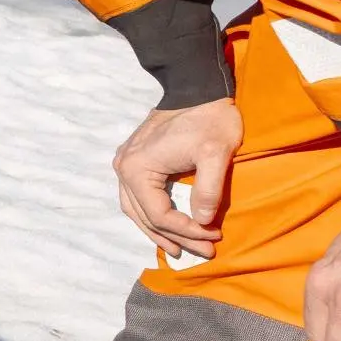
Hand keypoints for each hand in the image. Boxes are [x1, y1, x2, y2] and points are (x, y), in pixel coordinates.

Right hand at [114, 97, 241, 259]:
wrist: (196, 88)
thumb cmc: (208, 118)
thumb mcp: (216, 153)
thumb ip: (209, 189)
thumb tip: (203, 221)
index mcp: (137, 169)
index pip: (159, 214)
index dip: (187, 230)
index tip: (214, 235)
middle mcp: (124, 169)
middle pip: (144, 217)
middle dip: (174, 237)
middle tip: (203, 252)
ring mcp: (126, 163)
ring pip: (136, 210)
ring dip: (158, 230)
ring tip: (180, 248)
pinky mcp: (135, 160)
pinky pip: (138, 197)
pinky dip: (152, 214)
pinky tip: (167, 224)